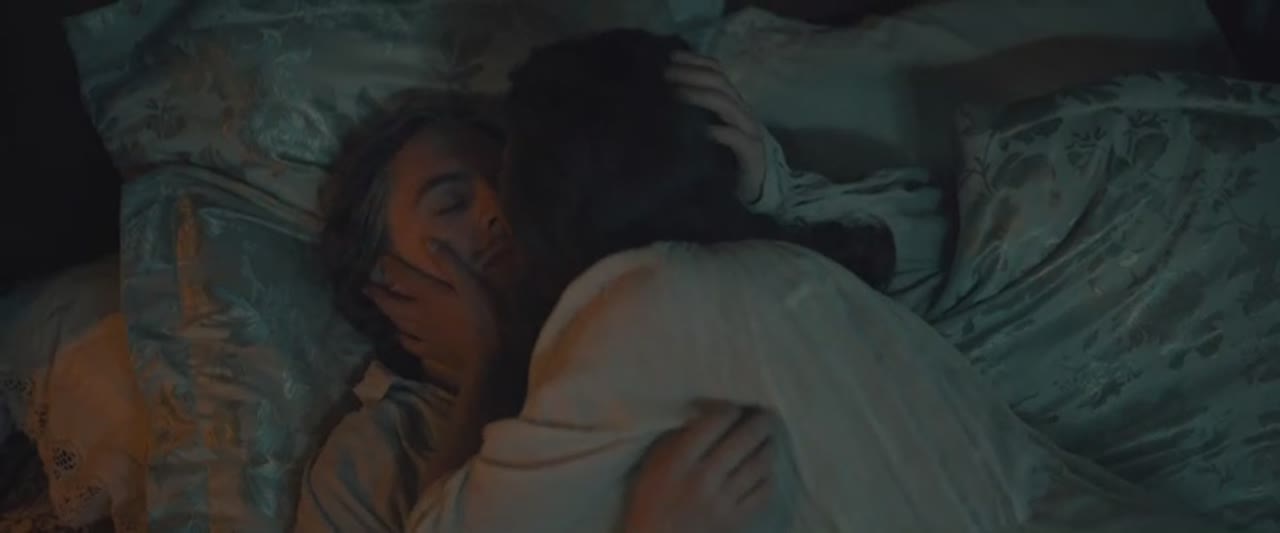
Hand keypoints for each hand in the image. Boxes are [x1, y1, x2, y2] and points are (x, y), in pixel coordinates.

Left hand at [364, 241, 499, 383]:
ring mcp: (422, 335)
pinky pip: (410, 344)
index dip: (391, 267)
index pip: (404, 278)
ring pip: (398, 322)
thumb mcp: (470, 284)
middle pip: (393, 304)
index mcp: (428, 295)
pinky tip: (401, 336)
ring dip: (387, 313)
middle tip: (366, 288)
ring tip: (380, 307)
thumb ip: (450, 264)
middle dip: (379, 294)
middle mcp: (419, 314)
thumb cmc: (481, 316)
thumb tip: (427, 242)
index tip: (382, 259)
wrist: (486, 357)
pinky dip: (402, 338)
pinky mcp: (430, 351)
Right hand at [625, 406, 776, 532]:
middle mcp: (704, 478)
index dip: (731, 409)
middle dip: (761, 421)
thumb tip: (708, 413)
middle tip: (767, 414)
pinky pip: (763, 493)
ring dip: (768, 446)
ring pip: (758, 464)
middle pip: (744, 439)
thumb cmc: (651, 499)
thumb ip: (678, 437)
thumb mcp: (654, 462)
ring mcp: (723, 501)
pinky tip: (765, 470)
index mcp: (679, 460)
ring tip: (769, 439)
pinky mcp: (736, 520)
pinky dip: (768, 477)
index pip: (716, 422)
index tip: (736, 407)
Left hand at [665, 51, 767, 202]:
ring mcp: (748, 130)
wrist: (757, 186)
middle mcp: (741, 111)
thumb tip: (660, 101)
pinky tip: (702, 131)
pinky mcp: (751, 152)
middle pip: (719, 82)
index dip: (695, 60)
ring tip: (677, 94)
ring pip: (726, 104)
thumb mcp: (708, 131)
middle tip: (667, 74)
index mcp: (731, 103)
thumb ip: (693, 116)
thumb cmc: (726, 158)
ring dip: (700, 96)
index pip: (717, 71)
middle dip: (691, 74)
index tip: (671, 57)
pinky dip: (719, 132)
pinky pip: (735, 137)